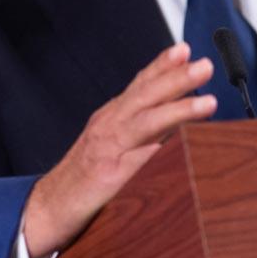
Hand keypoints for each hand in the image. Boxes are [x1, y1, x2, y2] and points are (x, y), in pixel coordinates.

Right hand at [21, 43, 213, 257]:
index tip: (185, 49)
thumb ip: (141, 132)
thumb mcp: (110, 146)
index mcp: (112, 117)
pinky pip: (140, 162)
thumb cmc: (84, 178)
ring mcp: (108, 150)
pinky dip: (162, 150)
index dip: (162, 65)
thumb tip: (182, 123)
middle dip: (176, 78)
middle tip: (205, 66)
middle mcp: (108, 126)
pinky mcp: (109, 178)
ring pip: (146, 123)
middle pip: (145, 96)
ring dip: (178, 109)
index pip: (140, 84)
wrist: (48, 208)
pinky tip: (185, 144)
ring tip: (208, 102)